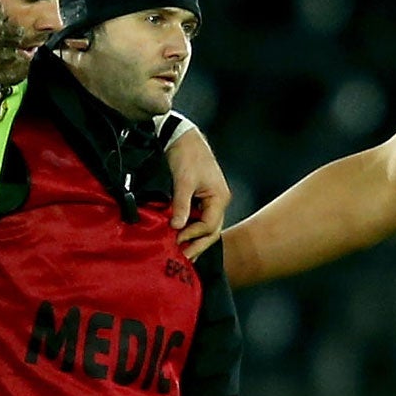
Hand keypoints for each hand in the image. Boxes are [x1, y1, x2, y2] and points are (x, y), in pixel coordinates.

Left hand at [166, 124, 230, 260]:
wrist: (181, 137)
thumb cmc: (187, 154)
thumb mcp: (183, 181)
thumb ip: (181, 205)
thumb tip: (178, 227)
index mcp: (219, 197)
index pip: (209, 225)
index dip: (193, 234)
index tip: (176, 239)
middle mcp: (218, 201)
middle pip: (211, 231)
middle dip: (197, 245)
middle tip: (183, 257)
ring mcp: (210, 201)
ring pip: (205, 227)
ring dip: (193, 239)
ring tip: (181, 252)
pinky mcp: (200, 199)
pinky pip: (197, 219)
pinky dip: (190, 229)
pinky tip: (181, 238)